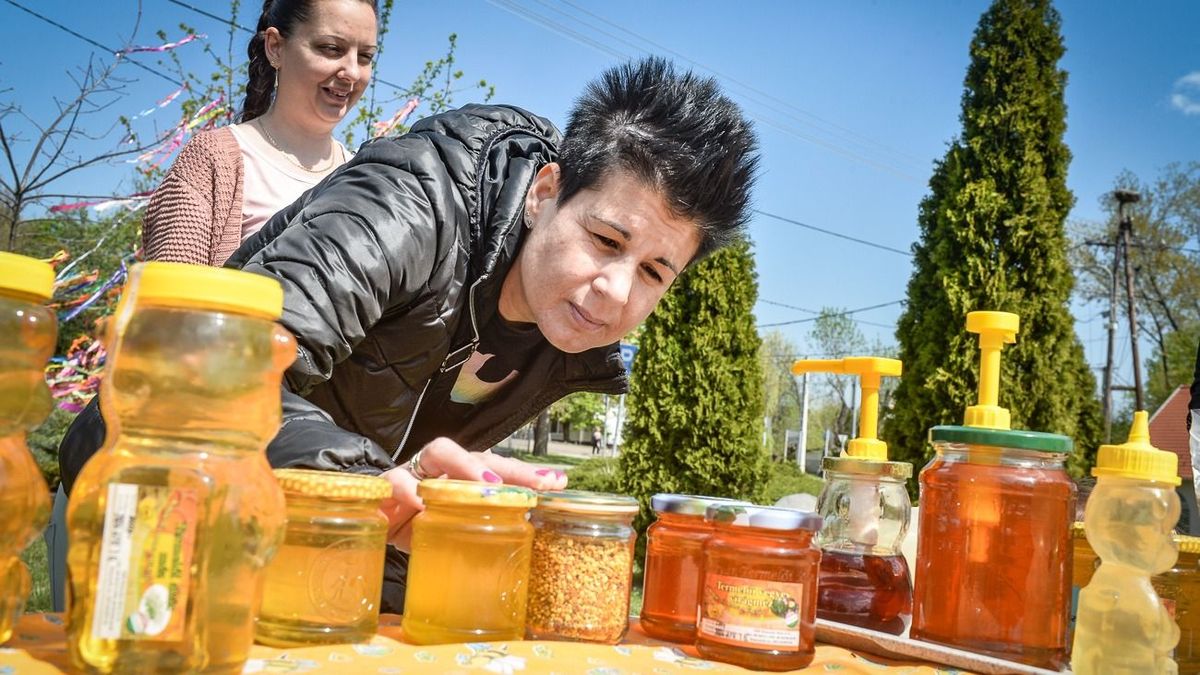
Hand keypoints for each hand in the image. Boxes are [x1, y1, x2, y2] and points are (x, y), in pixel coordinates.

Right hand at [379, 437, 568, 549]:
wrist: (377, 524)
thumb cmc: (424, 524)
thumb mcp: (455, 528)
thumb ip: (485, 526)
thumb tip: (528, 536)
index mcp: (466, 477)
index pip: (501, 470)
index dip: (527, 475)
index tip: (557, 483)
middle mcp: (446, 468)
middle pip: (475, 453)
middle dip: (499, 466)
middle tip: (517, 484)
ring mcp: (417, 471)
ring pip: (440, 452)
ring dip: (462, 465)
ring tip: (483, 487)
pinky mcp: (387, 486)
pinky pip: (397, 481)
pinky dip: (408, 490)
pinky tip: (421, 505)